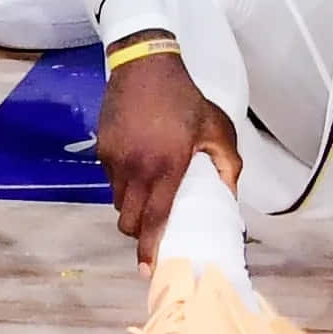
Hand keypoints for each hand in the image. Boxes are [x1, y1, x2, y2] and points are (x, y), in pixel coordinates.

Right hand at [96, 47, 239, 261]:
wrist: (145, 65)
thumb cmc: (185, 98)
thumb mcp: (215, 127)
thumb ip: (227, 164)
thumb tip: (230, 196)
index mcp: (167, 166)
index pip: (155, 218)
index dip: (150, 247)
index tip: (148, 269)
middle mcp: (137, 167)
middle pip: (129, 220)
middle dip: (139, 231)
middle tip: (152, 229)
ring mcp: (115, 159)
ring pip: (118, 201)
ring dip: (131, 207)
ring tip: (148, 194)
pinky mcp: (102, 149)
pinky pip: (110, 180)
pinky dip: (123, 183)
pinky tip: (138, 166)